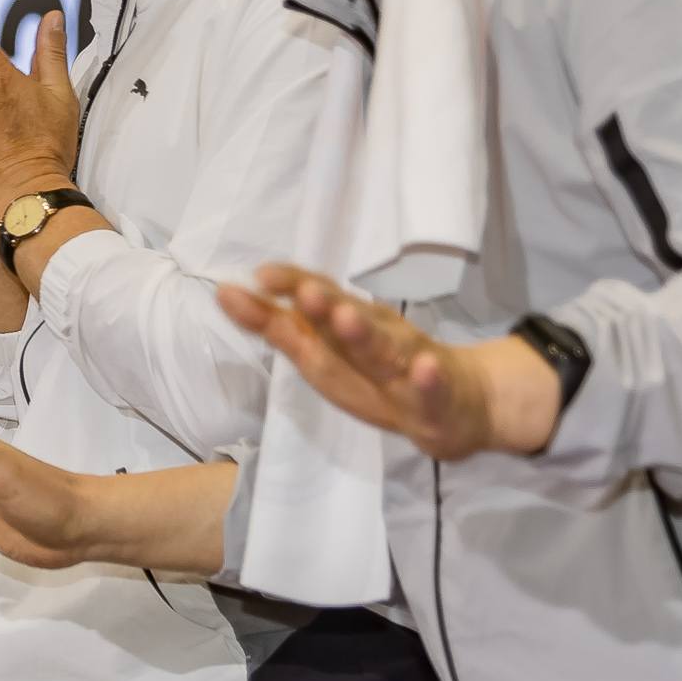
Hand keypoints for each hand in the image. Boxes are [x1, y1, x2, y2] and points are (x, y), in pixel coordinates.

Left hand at [217, 264, 560, 458]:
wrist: (455, 405)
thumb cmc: (377, 371)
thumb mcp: (323, 350)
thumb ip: (277, 324)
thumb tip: (226, 293)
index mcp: (346, 324)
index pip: (317, 298)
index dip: (292, 285)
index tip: (261, 274)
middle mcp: (376, 334)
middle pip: (349, 316)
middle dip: (326, 304)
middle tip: (304, 292)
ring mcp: (408, 361)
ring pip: (385, 347)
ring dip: (365, 333)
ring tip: (346, 318)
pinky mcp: (435, 394)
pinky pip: (431, 385)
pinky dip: (427, 376)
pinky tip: (423, 367)